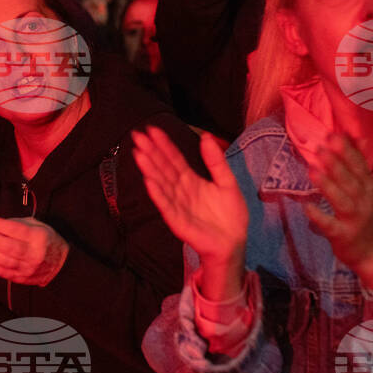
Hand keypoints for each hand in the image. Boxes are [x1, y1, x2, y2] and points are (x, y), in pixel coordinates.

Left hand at [0, 216, 69, 286]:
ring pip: (3, 260)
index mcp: (38, 237)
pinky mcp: (22, 278)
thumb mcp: (37, 225)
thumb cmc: (45, 240)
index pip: (14, 229)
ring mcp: (28, 268)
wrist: (61, 263)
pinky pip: (3, 272)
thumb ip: (16, 224)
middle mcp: (34, 253)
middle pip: (7, 246)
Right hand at [132, 127, 247, 300]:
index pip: (174, 159)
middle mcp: (181, 191)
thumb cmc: (230, 214)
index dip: (164, 145)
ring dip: (150, 169)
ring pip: (161, 184)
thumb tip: (206, 136)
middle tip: (137, 136)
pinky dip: (158, 194)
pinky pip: (166, 206)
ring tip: (138, 154)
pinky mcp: (178, 221)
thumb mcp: (227, 182)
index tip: (153, 130)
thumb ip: (215, 161)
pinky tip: (149, 181)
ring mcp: (178, 205)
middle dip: (150, 152)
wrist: (235, 243)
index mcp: (191, 180)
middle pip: (163, 168)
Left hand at [303, 134, 372, 291]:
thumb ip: (358, 163)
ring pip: (342, 200)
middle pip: (351, 180)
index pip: (359, 165)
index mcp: (368, 187)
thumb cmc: (363, 214)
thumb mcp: (365, 188)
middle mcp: (363, 200)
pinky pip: (330, 226)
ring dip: (329, 186)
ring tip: (313, 171)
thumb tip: (358, 135)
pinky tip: (306, 206)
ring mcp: (354, 219)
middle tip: (321, 148)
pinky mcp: (343, 235)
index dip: (348, 150)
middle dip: (337, 163)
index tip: (334, 134)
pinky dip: (319, 216)